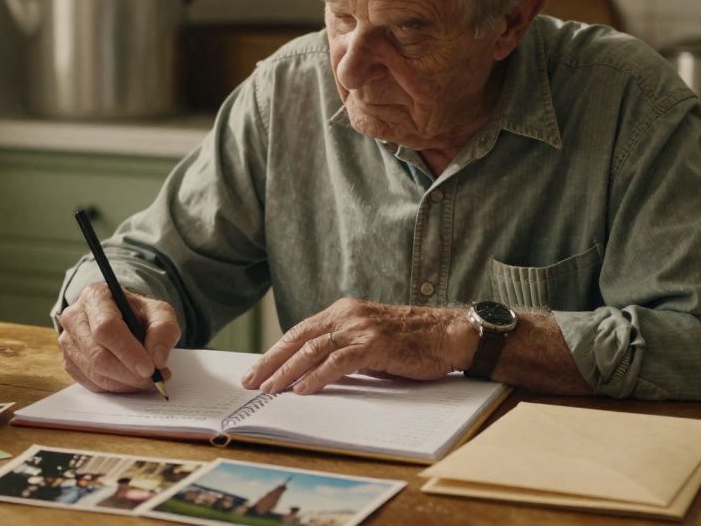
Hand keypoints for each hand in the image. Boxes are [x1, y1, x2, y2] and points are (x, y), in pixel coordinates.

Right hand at [57, 282, 181, 392]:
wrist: (123, 319)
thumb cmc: (138, 314)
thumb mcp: (159, 313)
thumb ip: (164, 330)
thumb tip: (158, 360)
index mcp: (95, 296)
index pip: (106, 327)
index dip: (128, 351)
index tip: (149, 368)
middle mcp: (74, 317)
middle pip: (97, 354)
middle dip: (128, 373)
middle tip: (153, 379)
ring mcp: (68, 341)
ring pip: (94, 373)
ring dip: (125, 383)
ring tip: (147, 380)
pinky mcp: (69, 362)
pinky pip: (91, 384)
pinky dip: (115, 388)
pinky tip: (131, 381)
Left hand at [241, 298, 474, 394]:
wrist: (448, 334)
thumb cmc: (411, 341)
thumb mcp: (369, 339)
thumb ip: (343, 349)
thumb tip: (311, 372)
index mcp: (343, 311)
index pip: (300, 331)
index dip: (276, 351)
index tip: (257, 369)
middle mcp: (347, 315)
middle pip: (299, 338)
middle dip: (272, 361)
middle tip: (252, 381)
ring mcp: (361, 328)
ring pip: (313, 349)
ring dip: (287, 371)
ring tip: (270, 389)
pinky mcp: (375, 344)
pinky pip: (338, 362)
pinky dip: (317, 376)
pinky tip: (302, 389)